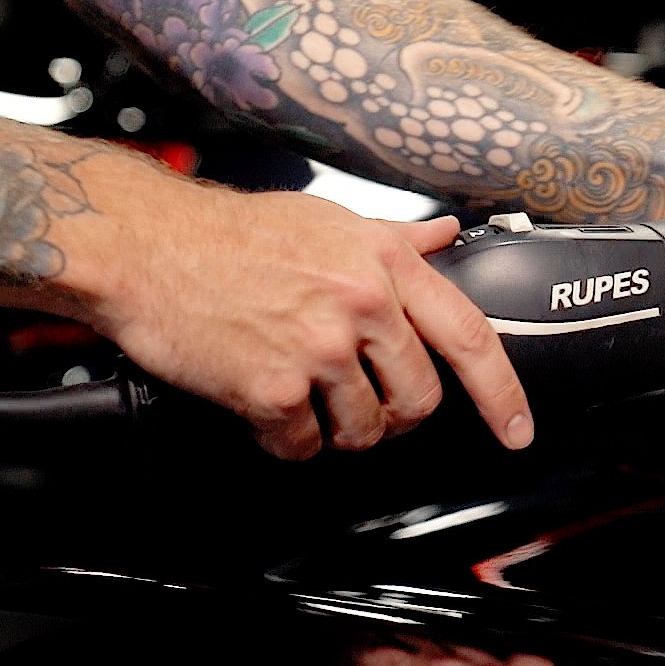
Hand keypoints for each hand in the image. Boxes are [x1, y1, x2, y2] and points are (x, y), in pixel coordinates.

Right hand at [17, 169, 533, 458]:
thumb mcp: (329, 220)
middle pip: (418, 399)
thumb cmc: (233, 234)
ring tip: (300, 392)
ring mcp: (320, 347)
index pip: (470, 336)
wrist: (147, 248)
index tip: (516, 431)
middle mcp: (362, 303)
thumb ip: (396, 239)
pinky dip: (285, 438)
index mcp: (385, 263)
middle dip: (393, 414)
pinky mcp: (274, 389)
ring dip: (335, 428)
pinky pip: (304, 445)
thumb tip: (448, 237)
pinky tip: (262, 403)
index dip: (502, 393)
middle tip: (357, 400)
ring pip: (363, 430)